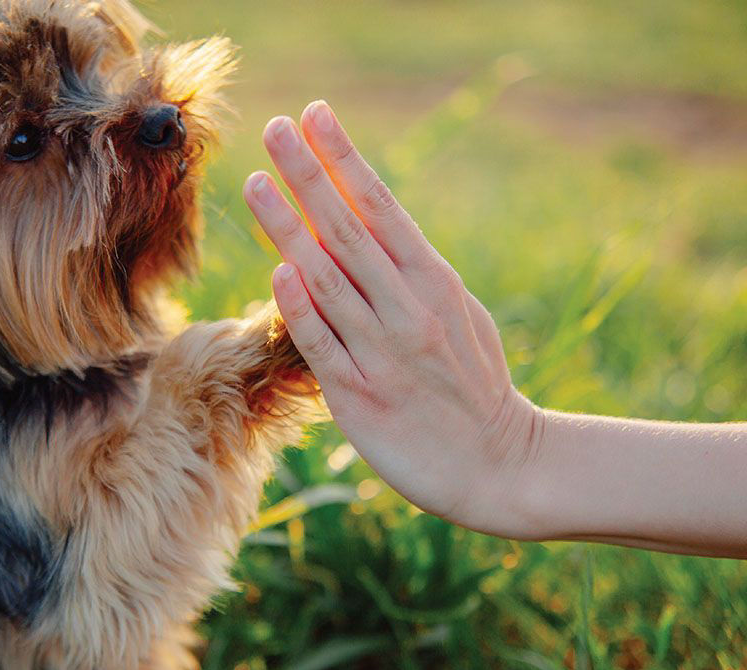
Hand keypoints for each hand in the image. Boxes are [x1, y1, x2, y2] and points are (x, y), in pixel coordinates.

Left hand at [243, 101, 542, 536]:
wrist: (500, 467)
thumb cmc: (475, 385)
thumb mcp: (458, 316)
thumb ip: (413, 275)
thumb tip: (367, 229)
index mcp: (436, 283)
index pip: (382, 208)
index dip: (345, 160)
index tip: (315, 115)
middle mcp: (410, 310)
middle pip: (349, 231)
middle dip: (309, 175)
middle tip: (274, 128)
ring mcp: (385, 354)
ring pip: (329, 280)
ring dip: (289, 228)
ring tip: (256, 183)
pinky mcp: (362, 399)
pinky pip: (324, 346)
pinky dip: (301, 307)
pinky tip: (278, 270)